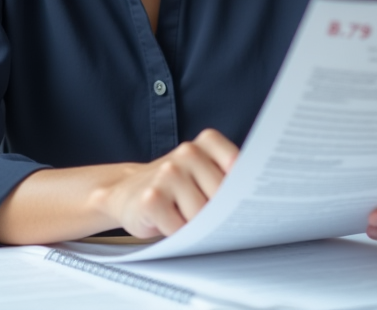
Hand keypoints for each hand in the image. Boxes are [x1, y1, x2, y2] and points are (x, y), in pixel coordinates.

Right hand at [94, 129, 237, 238]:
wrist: (125, 192)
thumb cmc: (173, 188)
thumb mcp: (202, 174)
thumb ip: (225, 178)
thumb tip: (251, 203)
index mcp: (205, 143)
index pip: (238, 165)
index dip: (238, 188)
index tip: (235, 198)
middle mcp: (187, 152)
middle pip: (222, 196)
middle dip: (217, 213)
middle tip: (204, 213)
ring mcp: (168, 174)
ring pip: (202, 215)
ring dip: (195, 225)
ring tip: (182, 215)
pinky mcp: (152, 199)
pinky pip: (180, 228)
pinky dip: (178, 233)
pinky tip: (167, 221)